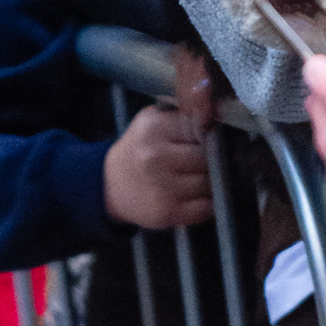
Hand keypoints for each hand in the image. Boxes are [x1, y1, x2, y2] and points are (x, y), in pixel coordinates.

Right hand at [102, 101, 214, 228]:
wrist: (110, 186)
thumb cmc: (139, 151)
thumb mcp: (153, 120)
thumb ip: (184, 113)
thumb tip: (216, 112)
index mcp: (153, 128)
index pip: (203, 129)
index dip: (206, 136)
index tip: (200, 141)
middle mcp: (155, 157)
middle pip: (208, 157)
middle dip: (208, 161)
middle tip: (196, 163)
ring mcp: (161, 187)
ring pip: (209, 183)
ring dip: (208, 183)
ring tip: (192, 180)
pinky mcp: (167, 213)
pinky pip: (205, 208)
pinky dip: (205, 205)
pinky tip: (191, 198)